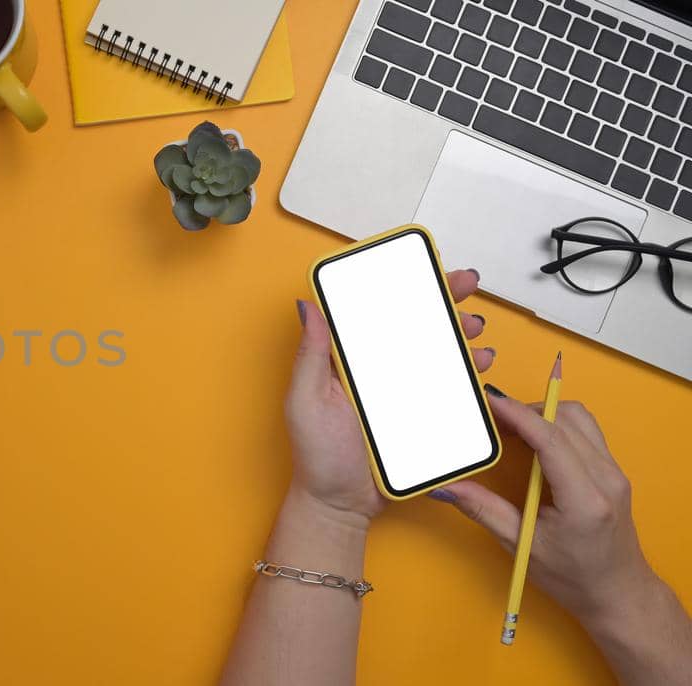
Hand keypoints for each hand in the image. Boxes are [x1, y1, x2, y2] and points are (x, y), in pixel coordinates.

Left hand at [287, 269, 494, 521]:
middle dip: (445, 302)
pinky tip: (480, 365)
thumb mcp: (306, 400)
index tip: (424, 267)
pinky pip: (452, 390)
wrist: (341, 505)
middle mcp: (380, 372)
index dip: (402, 288)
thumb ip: (312, 355)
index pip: (379, 314)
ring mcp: (405, 394)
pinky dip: (470, 374)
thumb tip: (308, 307)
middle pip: (417, 327)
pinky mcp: (425, 417)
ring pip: (440, 354)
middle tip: (465, 286)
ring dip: (462, 335)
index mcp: (351, 361)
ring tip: (475, 331)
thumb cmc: (316, 455)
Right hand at [433, 396, 659, 626]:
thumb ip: (483, 509)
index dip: (518, 415)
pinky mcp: (613, 470)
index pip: (551, 440)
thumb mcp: (521, 545)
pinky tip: (533, 439)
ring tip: (510, 427)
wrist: (618, 591)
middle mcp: (606, 479)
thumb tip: (445, 487)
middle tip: (491, 420)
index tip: (489, 402)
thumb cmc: (572, 577)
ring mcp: (615, 472)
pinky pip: (586, 431)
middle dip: (525, 411)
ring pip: (579, 418)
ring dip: (544, 414)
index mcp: (585, 499)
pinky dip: (557, 424)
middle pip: (566, 420)